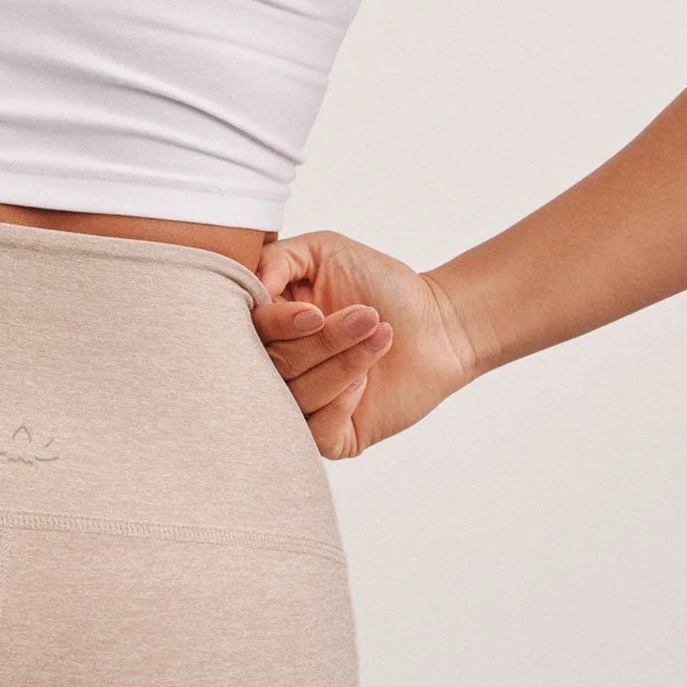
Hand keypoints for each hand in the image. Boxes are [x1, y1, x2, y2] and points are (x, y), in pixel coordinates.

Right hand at [253, 228, 480, 458]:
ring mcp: (302, 403)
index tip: (314, 312)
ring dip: (342, 366)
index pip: (247, 333)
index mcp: (270, 325)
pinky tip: (366, 383)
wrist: (438, 322)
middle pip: (273, 366)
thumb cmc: (383, 285)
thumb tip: (253, 284)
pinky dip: (340, 405)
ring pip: (295, 399)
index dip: (278, 326)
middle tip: (365, 317)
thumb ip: (280, 257)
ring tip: (379, 337)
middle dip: (322, 343)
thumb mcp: (326, 251)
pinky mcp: (331, 436)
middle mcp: (277, 366)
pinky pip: (315, 434)